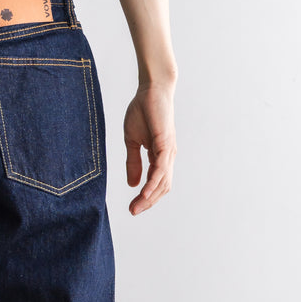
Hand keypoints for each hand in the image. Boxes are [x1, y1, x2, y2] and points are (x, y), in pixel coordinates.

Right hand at [123, 81, 176, 215]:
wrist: (151, 89)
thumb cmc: (142, 111)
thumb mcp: (132, 141)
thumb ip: (133, 162)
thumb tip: (133, 184)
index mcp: (160, 157)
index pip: (155, 184)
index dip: (145, 198)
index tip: (131, 208)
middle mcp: (168, 157)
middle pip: (162, 188)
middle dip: (148, 202)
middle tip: (132, 211)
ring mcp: (168, 151)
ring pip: (163, 182)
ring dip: (150, 197)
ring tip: (136, 207)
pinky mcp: (165, 144)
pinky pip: (160, 169)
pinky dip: (153, 182)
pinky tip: (143, 192)